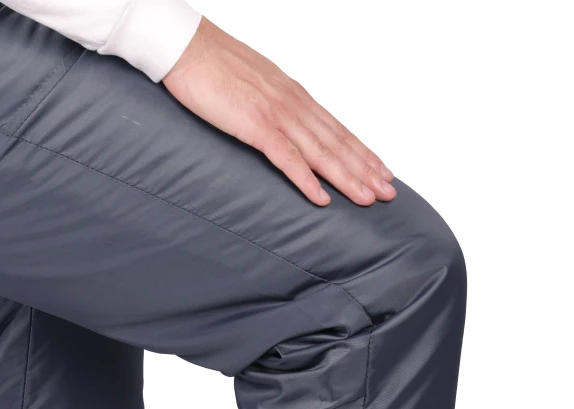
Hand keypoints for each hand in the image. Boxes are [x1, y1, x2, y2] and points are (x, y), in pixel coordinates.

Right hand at [163, 17, 394, 206]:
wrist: (185, 46)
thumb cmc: (212, 66)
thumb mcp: (254, 85)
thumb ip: (272, 104)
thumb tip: (280, 121)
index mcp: (293, 94)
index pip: (335, 128)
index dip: (361, 151)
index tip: (380, 170)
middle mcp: (293, 103)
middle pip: (336, 143)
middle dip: (365, 169)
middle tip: (388, 192)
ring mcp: (277, 114)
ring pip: (321, 152)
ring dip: (347, 178)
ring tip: (368, 199)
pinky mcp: (256, 125)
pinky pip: (287, 158)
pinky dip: (306, 180)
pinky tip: (321, 198)